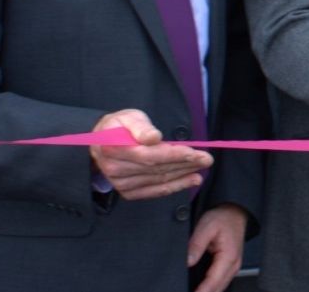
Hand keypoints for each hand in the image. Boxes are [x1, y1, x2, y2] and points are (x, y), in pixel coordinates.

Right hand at [90, 109, 212, 199]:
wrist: (101, 143)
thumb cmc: (120, 126)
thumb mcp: (129, 118)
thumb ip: (141, 127)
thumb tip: (153, 137)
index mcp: (114, 148)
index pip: (149, 155)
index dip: (174, 155)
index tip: (195, 152)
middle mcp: (115, 169)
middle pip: (156, 169)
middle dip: (185, 164)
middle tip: (206, 159)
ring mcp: (120, 183)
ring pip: (158, 180)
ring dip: (183, 176)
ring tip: (202, 169)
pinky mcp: (127, 191)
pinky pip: (154, 191)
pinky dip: (174, 187)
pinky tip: (190, 180)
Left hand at [188, 204, 246, 291]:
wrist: (235, 212)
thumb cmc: (223, 218)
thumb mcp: (206, 226)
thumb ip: (196, 244)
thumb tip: (187, 261)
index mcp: (228, 257)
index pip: (212, 283)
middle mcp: (233, 265)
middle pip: (217, 290)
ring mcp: (233, 268)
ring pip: (219, 289)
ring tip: (191, 291)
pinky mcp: (229, 267)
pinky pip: (220, 283)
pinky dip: (210, 288)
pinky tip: (199, 288)